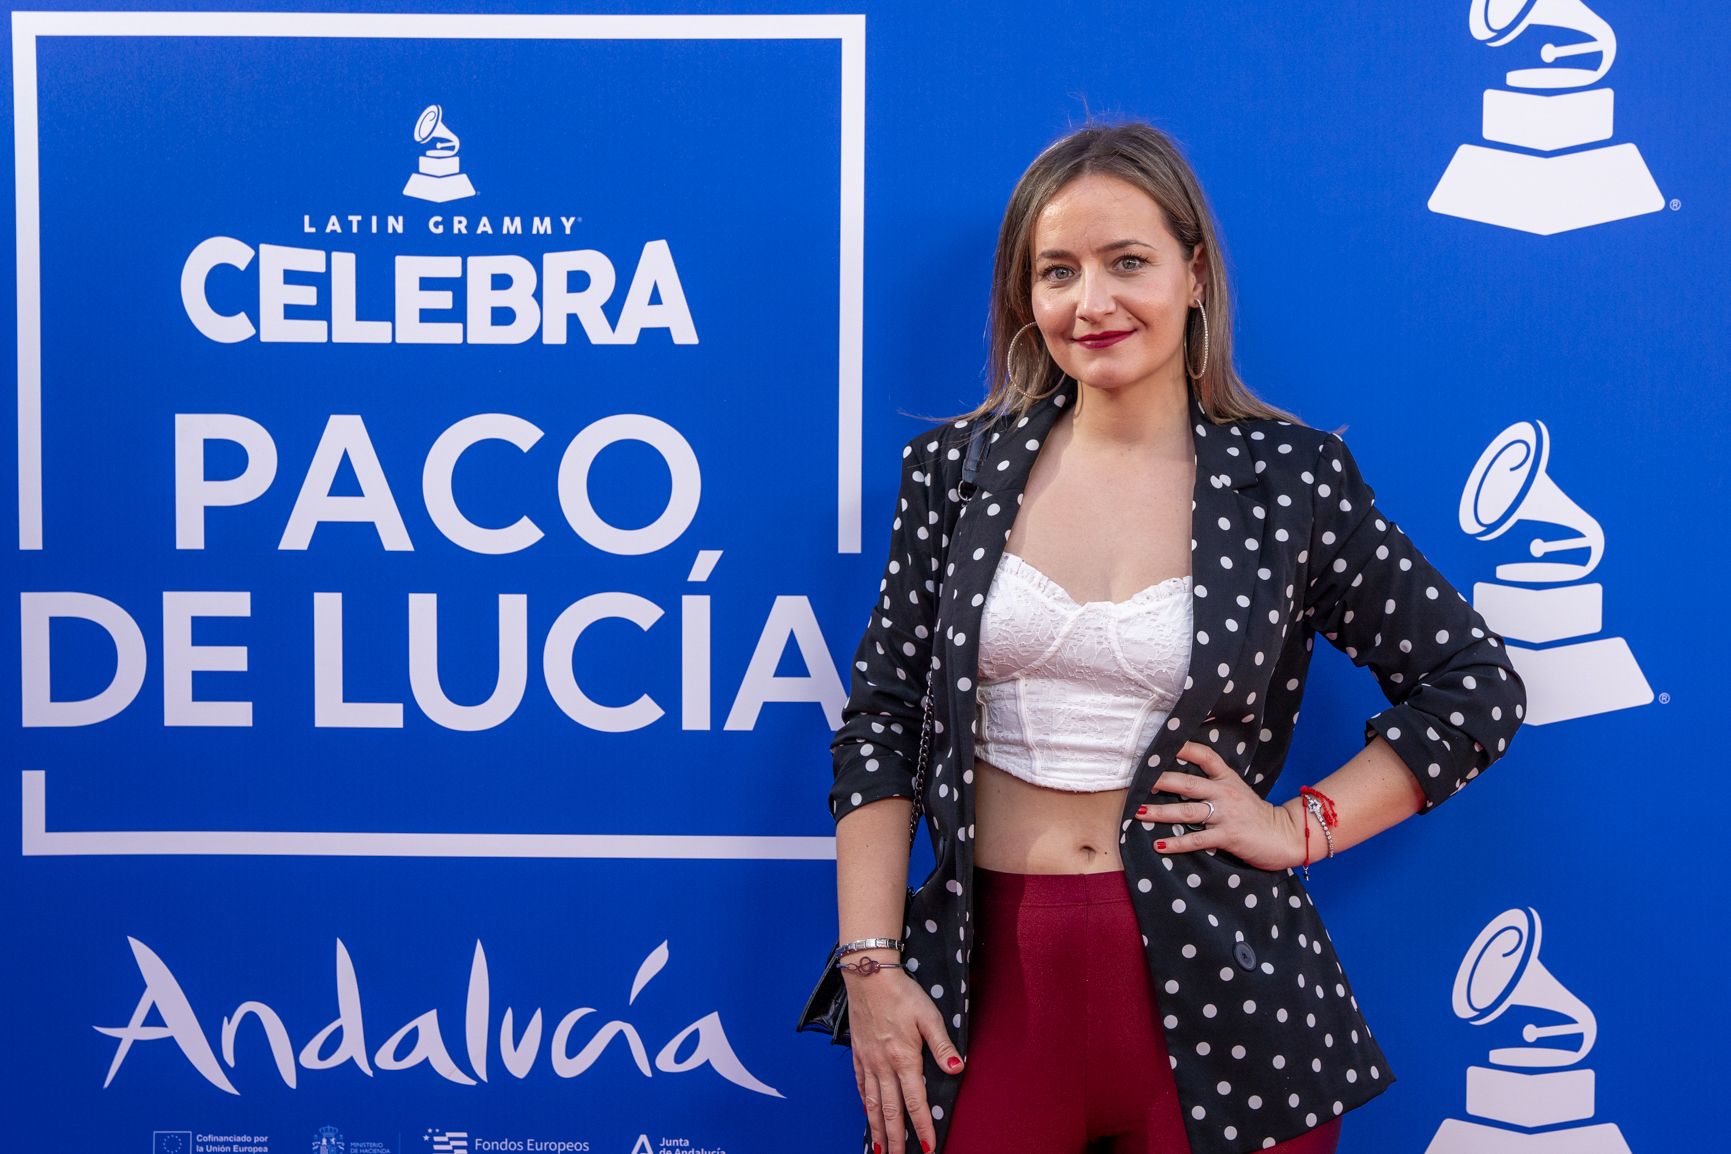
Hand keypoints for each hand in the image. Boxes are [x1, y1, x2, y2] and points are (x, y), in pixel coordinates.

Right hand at [846, 963, 964, 1153]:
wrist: (868, 974)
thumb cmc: (902, 992)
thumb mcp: (929, 1015)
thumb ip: (942, 1044)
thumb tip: (957, 1068)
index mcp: (904, 1058)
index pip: (915, 1101)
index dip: (922, 1127)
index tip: (928, 1148)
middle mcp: (884, 1065)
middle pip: (890, 1110)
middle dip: (896, 1138)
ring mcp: (868, 1060)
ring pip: (872, 1102)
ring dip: (877, 1128)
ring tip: (880, 1148)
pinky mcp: (858, 1053)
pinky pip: (860, 1085)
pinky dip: (864, 1104)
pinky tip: (867, 1113)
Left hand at [1138, 741, 1304, 870]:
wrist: (1285, 836)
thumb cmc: (1257, 815)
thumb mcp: (1238, 792)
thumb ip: (1215, 785)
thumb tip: (1182, 783)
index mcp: (1227, 779)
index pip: (1206, 756)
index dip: (1185, 748)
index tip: (1164, 743)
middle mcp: (1224, 793)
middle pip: (1187, 783)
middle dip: (1161, 782)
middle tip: (1139, 781)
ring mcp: (1226, 815)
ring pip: (1187, 811)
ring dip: (1160, 812)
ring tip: (1139, 813)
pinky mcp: (1227, 836)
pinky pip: (1196, 839)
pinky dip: (1176, 843)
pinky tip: (1159, 844)